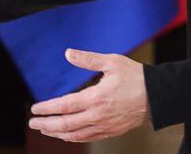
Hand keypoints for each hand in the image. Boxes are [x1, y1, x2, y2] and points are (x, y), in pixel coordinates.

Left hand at [29, 49, 149, 142]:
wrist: (157, 96)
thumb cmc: (135, 76)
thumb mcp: (111, 62)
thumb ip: (88, 59)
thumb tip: (68, 53)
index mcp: (96, 98)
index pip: (65, 106)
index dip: (47, 109)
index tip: (34, 109)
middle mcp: (98, 115)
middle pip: (66, 125)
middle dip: (47, 125)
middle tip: (33, 123)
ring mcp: (105, 126)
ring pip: (76, 135)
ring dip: (57, 133)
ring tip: (45, 130)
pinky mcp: (111, 131)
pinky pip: (88, 138)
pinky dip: (73, 137)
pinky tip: (66, 134)